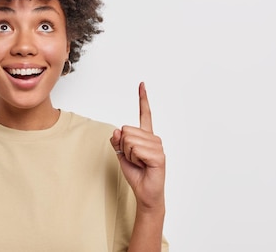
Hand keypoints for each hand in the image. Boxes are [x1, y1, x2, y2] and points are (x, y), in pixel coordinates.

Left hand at [110, 82, 165, 211]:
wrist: (145, 192)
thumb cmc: (136, 173)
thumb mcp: (121, 154)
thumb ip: (117, 141)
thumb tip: (117, 130)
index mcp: (146, 136)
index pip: (145, 114)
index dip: (143, 98)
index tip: (142, 84)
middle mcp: (153, 138)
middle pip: (127, 131)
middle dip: (124, 147)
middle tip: (134, 159)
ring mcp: (157, 146)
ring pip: (129, 140)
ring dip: (129, 154)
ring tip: (139, 163)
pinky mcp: (158, 156)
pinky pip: (136, 149)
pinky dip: (134, 159)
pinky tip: (143, 166)